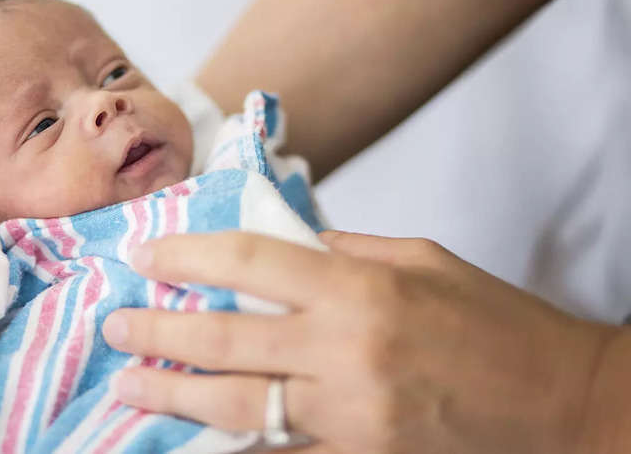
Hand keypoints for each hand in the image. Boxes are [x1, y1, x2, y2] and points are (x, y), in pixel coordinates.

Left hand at [102, 231, 621, 453]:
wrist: (562, 405)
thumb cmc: (494, 322)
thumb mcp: (419, 261)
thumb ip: (340, 252)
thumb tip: (275, 243)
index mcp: (361, 288)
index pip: (249, 258)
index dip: (186, 255)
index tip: (146, 255)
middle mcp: (347, 352)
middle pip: (226, 337)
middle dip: (158, 332)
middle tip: (113, 327)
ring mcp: (350, 417)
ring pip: (237, 407)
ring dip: (174, 396)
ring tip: (127, 386)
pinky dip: (231, 451)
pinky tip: (189, 443)